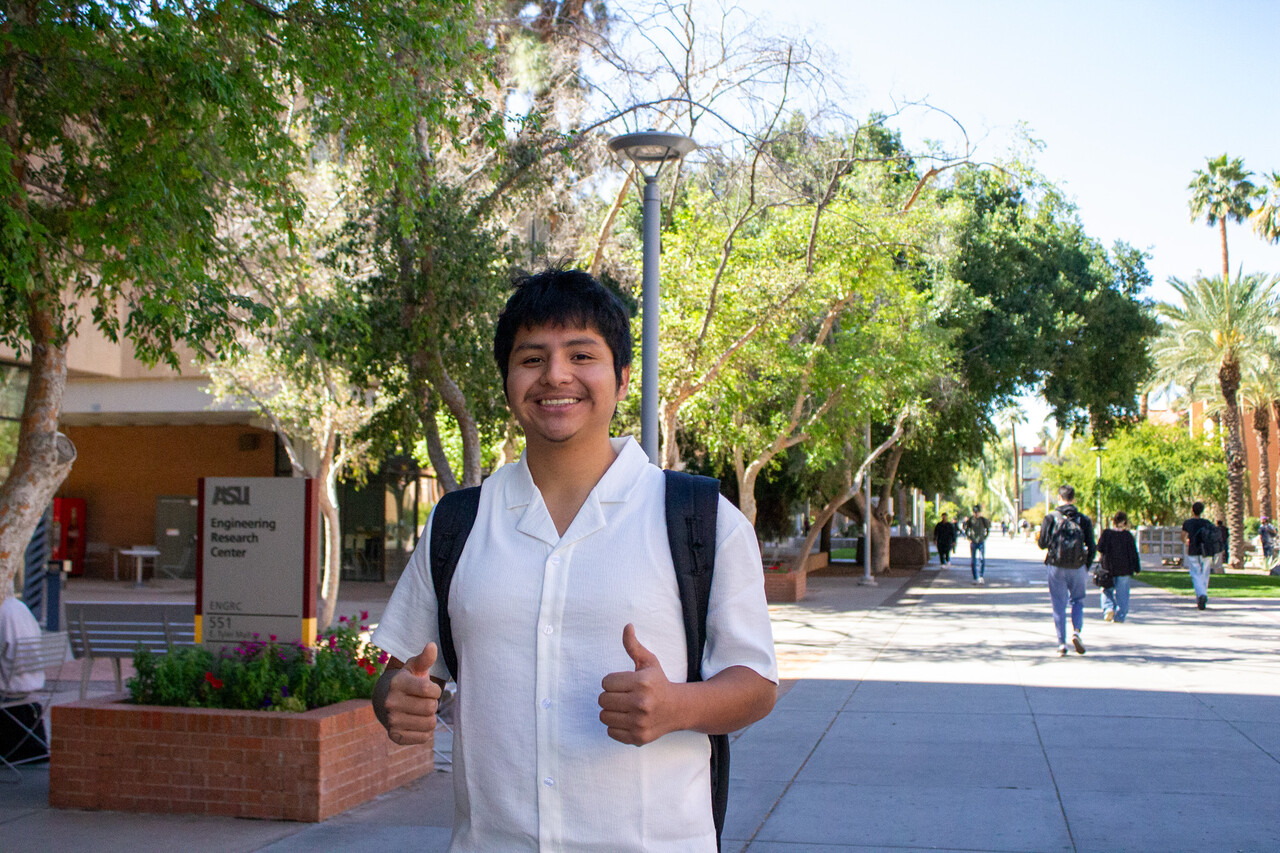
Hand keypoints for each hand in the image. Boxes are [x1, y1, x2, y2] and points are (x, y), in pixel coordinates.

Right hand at [383, 642, 441, 746]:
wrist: (387, 701)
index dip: (435, 690)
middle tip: (424, 701)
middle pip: (430, 707)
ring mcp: (391, 720)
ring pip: (429, 724)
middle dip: (433, 704)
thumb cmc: (408, 681)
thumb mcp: (415, 667)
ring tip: (420, 711)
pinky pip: (423, 737)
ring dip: (430, 718)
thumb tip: (432, 645)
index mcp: (397, 682)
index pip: (429, 689)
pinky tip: (417, 722)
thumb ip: (425, 658)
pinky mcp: (395, 736)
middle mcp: (391, 702)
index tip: (430, 689)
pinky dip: (425, 731)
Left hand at [598, 624, 677, 745]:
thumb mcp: (648, 662)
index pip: (606, 682)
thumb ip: (633, 646)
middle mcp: (641, 703)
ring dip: (611, 711)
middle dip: (610, 696)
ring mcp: (639, 722)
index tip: (624, 683)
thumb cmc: (659, 683)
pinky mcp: (638, 737)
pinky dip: (616, 726)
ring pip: (604, 716)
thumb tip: (627, 626)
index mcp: (641, 682)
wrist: (678, 709)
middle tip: (623, 696)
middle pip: (603, 699)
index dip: (613, 681)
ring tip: (624, 708)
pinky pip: (610, 732)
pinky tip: (628, 719)